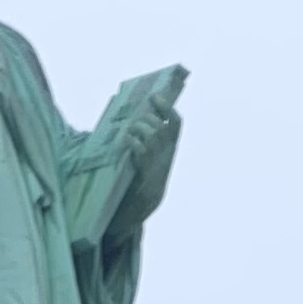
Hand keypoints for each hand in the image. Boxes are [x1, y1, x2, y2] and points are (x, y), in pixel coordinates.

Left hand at [106, 67, 184, 229]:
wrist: (142, 207)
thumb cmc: (142, 178)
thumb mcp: (151, 157)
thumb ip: (149, 140)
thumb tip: (136, 117)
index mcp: (171, 149)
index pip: (176, 123)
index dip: (167, 108)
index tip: (155, 97)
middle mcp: (167, 154)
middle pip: (160, 126)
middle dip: (146, 119)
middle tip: (135, 121)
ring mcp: (157, 162)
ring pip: (151, 134)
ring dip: (138, 129)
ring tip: (129, 132)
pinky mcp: (145, 171)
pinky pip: (140, 149)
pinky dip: (132, 142)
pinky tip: (126, 142)